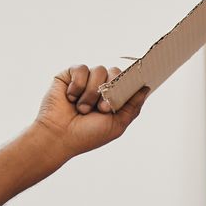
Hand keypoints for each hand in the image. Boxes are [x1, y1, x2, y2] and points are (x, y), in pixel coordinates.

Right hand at [33, 64, 149, 158]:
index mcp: (112, 98)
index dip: (129, 82)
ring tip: (82, 109)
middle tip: (102, 109)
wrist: (59, 137)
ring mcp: (85, 80)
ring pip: (99, 70)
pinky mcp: (69, 75)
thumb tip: (146, 88)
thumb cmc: (87, 135)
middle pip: (115, 72)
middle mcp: (99, 87)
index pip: (126, 81)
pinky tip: (71, 98)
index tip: (133, 85)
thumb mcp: (116, 125)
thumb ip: (132, 107)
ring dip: (91, 93)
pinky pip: (81, 68)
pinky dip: (78, 85)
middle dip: (110, 90)